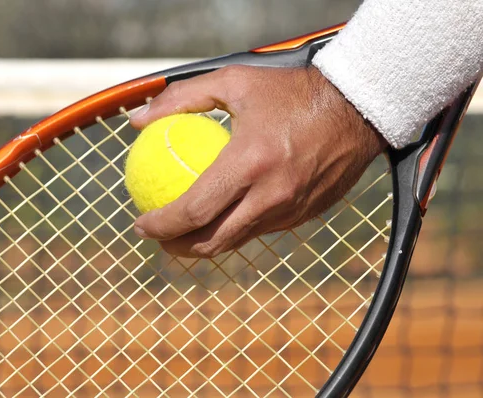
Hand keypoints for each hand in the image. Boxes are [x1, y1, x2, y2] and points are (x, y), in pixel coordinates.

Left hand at [129, 65, 387, 257]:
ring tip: (186, 231)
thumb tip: (138, 120)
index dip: (160, 225)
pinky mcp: (304, 216)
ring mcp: (290, 210)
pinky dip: (237, 227)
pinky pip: (261, 230)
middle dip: (176, 247)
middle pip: (212, 241)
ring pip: (237, 240)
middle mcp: (270, 195)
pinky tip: (225, 213)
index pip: (193, 211)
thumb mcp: (233, 82)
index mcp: (249, 163)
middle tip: (159, 237)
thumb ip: (181, 98)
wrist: (356, 108)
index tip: (140, 224)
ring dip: (205, 242)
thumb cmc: (290, 92)